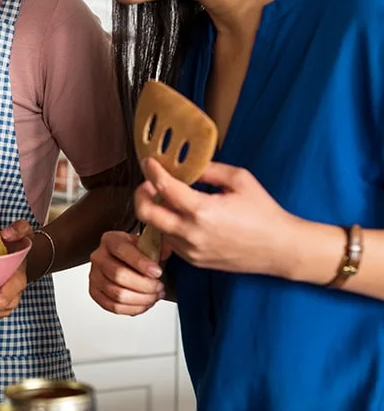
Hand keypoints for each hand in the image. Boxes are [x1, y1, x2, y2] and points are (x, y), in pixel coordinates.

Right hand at [89, 231, 165, 315]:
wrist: (130, 263)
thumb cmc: (140, 253)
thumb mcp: (150, 244)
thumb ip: (159, 246)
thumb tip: (167, 250)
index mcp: (110, 240)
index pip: (122, 250)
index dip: (141, 263)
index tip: (157, 272)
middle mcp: (99, 257)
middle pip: (118, 275)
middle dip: (144, 285)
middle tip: (159, 287)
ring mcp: (95, 276)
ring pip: (117, 294)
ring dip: (140, 299)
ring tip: (154, 296)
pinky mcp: (95, 292)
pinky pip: (113, 307)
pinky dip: (132, 308)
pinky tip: (144, 303)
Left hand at [137, 158, 297, 275]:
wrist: (281, 249)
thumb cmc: (265, 213)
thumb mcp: (240, 180)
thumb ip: (209, 170)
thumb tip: (186, 165)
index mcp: (203, 211)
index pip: (163, 187)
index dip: (152, 171)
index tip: (148, 162)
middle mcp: (192, 233)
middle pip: (146, 213)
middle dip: (141, 194)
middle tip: (149, 183)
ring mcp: (191, 250)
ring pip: (156, 228)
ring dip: (156, 211)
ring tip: (168, 198)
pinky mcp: (194, 260)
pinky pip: (170, 241)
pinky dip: (168, 227)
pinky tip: (181, 217)